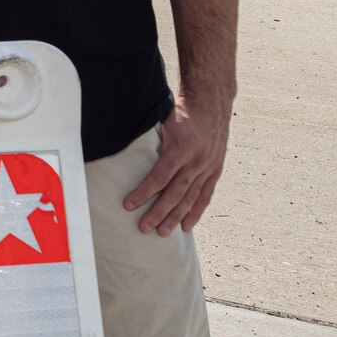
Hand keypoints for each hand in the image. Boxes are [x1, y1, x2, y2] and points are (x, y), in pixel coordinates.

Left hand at [122, 95, 231, 235]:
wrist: (212, 103)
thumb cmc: (180, 112)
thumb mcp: (161, 122)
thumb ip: (148, 140)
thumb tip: (121, 150)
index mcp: (179, 149)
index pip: (158, 177)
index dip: (142, 193)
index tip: (128, 205)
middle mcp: (196, 161)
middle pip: (174, 193)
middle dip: (158, 213)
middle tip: (143, 228)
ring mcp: (208, 168)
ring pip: (190, 198)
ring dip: (176, 217)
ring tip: (163, 233)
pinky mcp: (215, 170)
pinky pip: (205, 195)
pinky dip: (196, 211)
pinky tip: (187, 226)